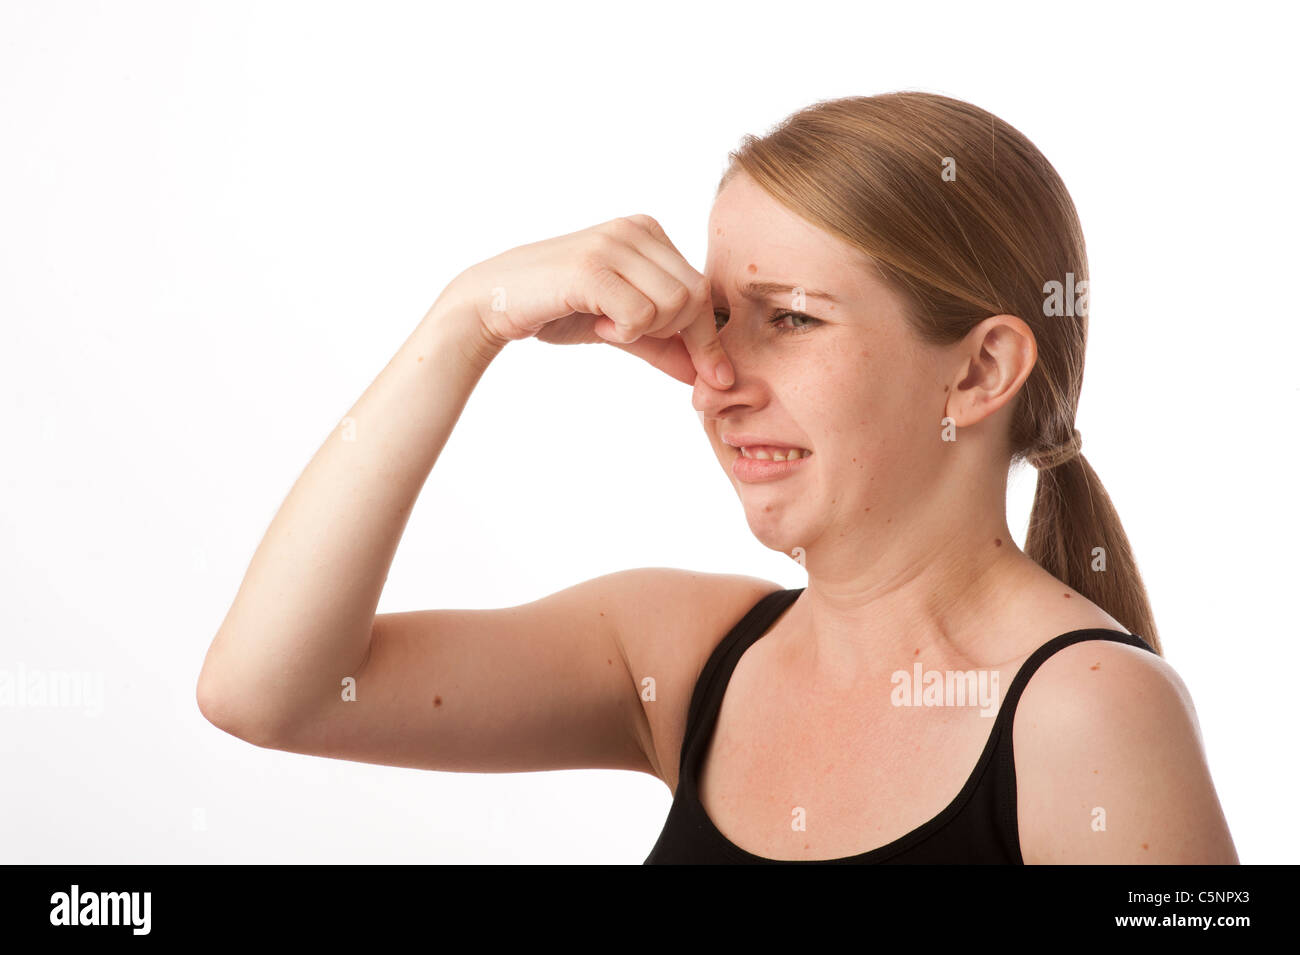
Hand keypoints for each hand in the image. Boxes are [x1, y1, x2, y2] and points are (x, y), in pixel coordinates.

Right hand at [443, 215, 733, 387]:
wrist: (496, 302)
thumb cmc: (559, 309)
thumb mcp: (623, 328)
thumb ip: (666, 345)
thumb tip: (712, 379)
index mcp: (649, 232)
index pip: (701, 289)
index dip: (707, 338)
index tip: (713, 378)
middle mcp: (636, 229)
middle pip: (696, 297)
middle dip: (678, 336)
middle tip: (632, 337)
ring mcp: (614, 244)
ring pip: (674, 305)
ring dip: (644, 331)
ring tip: (608, 325)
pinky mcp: (593, 267)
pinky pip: (641, 316)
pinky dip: (623, 333)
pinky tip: (596, 324)